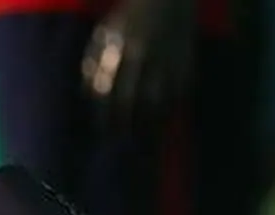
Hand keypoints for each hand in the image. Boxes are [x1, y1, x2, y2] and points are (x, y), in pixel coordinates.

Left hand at [82, 0, 196, 130]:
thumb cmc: (129, 16)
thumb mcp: (104, 32)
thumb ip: (93, 60)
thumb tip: (88, 92)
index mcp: (116, 49)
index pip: (105, 91)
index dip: (103, 114)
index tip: (102, 129)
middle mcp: (140, 57)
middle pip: (129, 100)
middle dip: (122, 123)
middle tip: (119, 138)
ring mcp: (165, 60)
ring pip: (155, 100)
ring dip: (147, 123)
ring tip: (140, 137)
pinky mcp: (186, 62)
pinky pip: (178, 93)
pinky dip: (170, 110)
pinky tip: (163, 121)